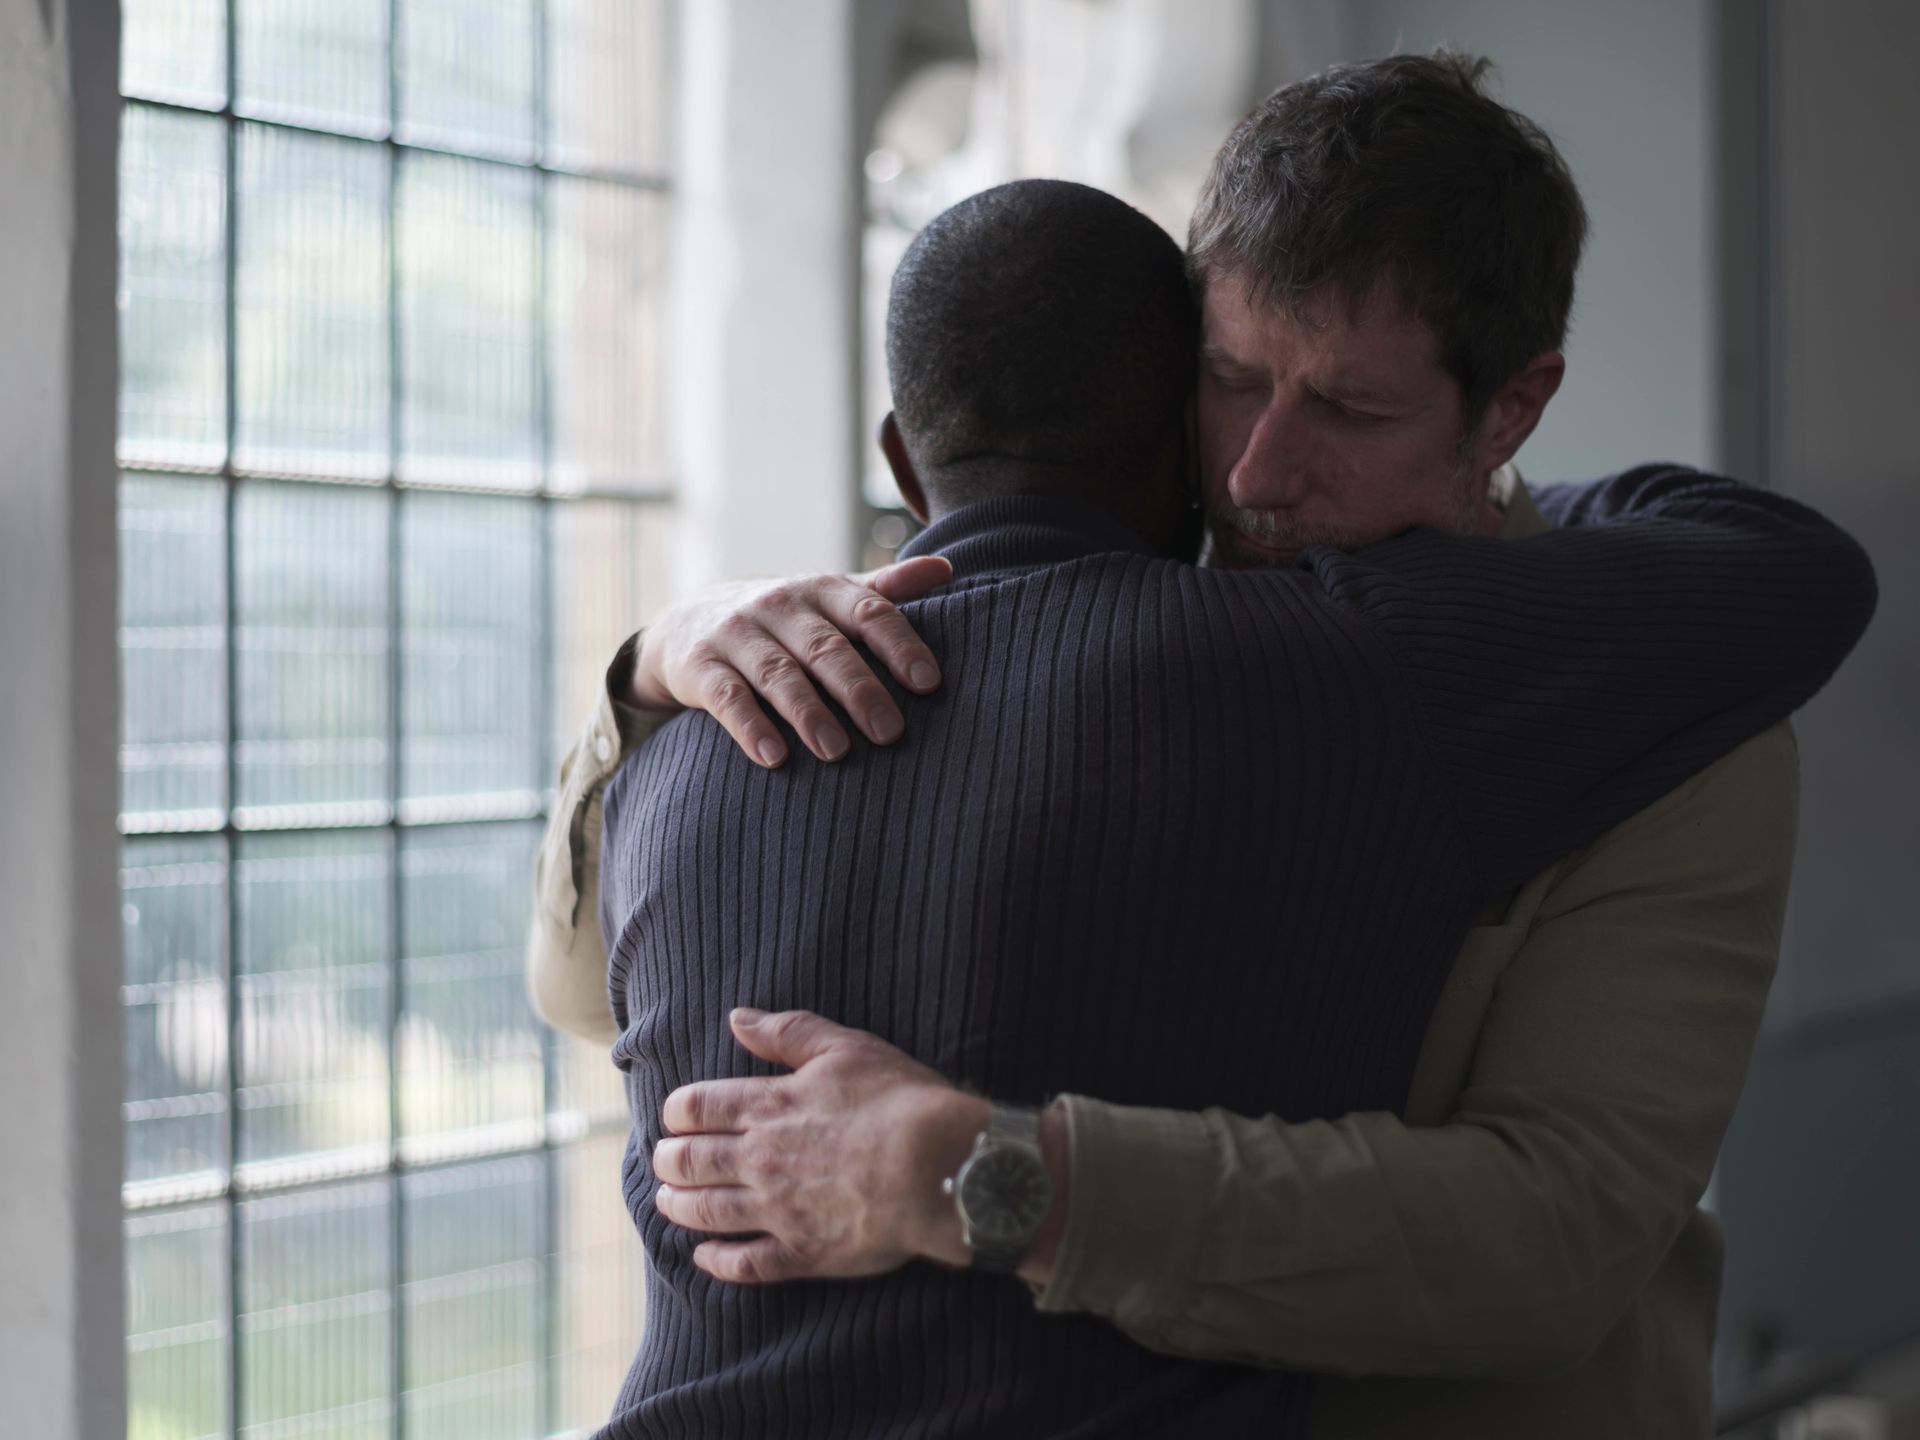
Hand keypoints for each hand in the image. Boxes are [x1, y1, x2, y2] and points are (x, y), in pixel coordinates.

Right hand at [632, 557, 952, 767]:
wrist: (688, 622)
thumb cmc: (783, 621)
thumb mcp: (829, 599)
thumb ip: (884, 590)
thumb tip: (945, 567)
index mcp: (820, 591)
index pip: (866, 611)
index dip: (898, 645)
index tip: (929, 682)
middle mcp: (778, 606)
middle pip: (825, 648)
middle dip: (859, 689)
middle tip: (891, 732)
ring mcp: (736, 635)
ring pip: (778, 674)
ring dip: (808, 713)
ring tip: (836, 751)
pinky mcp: (699, 667)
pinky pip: (726, 697)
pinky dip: (749, 726)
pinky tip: (773, 756)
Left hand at [653, 1008, 988, 1282]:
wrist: (939, 1166)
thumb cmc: (898, 1100)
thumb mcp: (844, 1047)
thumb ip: (787, 1032)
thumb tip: (737, 1019)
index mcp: (768, 1106)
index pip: (695, 1107)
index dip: (677, 1112)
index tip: (675, 1117)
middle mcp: (760, 1159)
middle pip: (689, 1161)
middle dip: (668, 1160)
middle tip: (664, 1160)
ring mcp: (777, 1210)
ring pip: (705, 1211)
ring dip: (678, 1206)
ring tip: (668, 1202)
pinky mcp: (802, 1252)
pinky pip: (745, 1264)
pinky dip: (716, 1261)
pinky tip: (704, 1256)